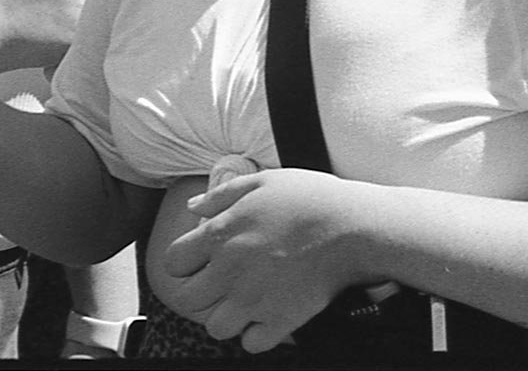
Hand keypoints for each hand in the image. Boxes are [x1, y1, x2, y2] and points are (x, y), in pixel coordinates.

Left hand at [161, 169, 367, 353]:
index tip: (201, 261)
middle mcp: (230, 271)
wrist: (354, 226)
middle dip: (202, 292)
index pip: (173, 263)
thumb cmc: (311, 199)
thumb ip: (221, 195)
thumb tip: (192, 207)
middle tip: (222, 284)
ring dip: (227, 317)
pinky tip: (267, 316)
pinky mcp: (281, 320)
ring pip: (216, 328)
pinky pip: (251, 344)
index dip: (185, 262)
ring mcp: (254, 299)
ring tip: (245, 302)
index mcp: (220, 235)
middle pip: (189, 300)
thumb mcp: (261, 182)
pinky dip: (257, 334)